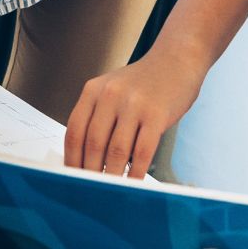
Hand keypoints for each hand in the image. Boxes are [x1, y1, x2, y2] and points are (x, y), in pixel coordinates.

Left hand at [64, 48, 204, 179]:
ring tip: (111, 188)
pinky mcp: (156, 115)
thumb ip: (97, 116)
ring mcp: (134, 105)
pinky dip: (136, 172)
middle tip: (91, 189)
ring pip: (116, 151)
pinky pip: (142, 152)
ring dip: (112, 175)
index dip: (71, 159)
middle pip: (93, 144)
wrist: (175, 59)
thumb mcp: (111, 89)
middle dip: (90, 172)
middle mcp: (110, 95)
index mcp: (93, 90)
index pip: (74, 131)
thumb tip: (85, 158)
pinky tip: (134, 181)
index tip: (72, 177)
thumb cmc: (142, 81)